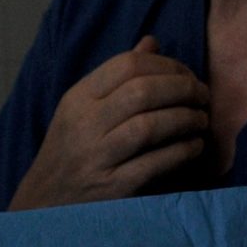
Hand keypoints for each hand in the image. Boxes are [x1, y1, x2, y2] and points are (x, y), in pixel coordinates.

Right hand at [8, 38, 209, 208]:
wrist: (44, 204)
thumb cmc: (70, 151)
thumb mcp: (82, 108)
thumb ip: (117, 77)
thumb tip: (152, 43)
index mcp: (78, 99)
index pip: (126, 65)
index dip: (165, 64)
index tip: (186, 74)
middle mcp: (85, 125)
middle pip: (142, 92)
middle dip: (182, 89)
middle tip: (202, 95)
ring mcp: (97, 158)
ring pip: (149, 127)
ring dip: (186, 119)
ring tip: (201, 120)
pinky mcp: (112, 188)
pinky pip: (154, 164)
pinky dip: (181, 152)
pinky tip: (194, 146)